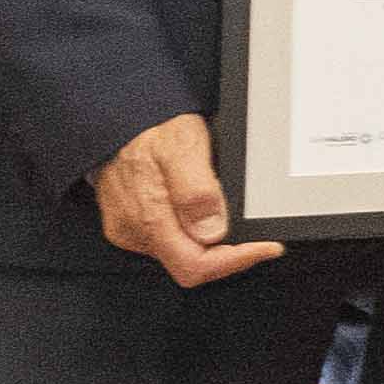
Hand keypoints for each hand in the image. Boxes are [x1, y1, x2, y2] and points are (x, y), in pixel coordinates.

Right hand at [83, 113, 280, 285]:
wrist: (116, 117)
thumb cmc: (148, 128)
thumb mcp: (182, 148)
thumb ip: (196, 191)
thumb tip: (211, 230)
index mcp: (147, 218)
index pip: (194, 266)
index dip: (235, 261)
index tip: (266, 247)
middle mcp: (134, 231)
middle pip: (191, 264)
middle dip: (228, 253)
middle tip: (257, 235)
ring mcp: (130, 229)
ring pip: (182, 252)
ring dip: (211, 242)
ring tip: (227, 214)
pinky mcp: (130, 222)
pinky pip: (169, 237)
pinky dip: (193, 230)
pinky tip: (204, 211)